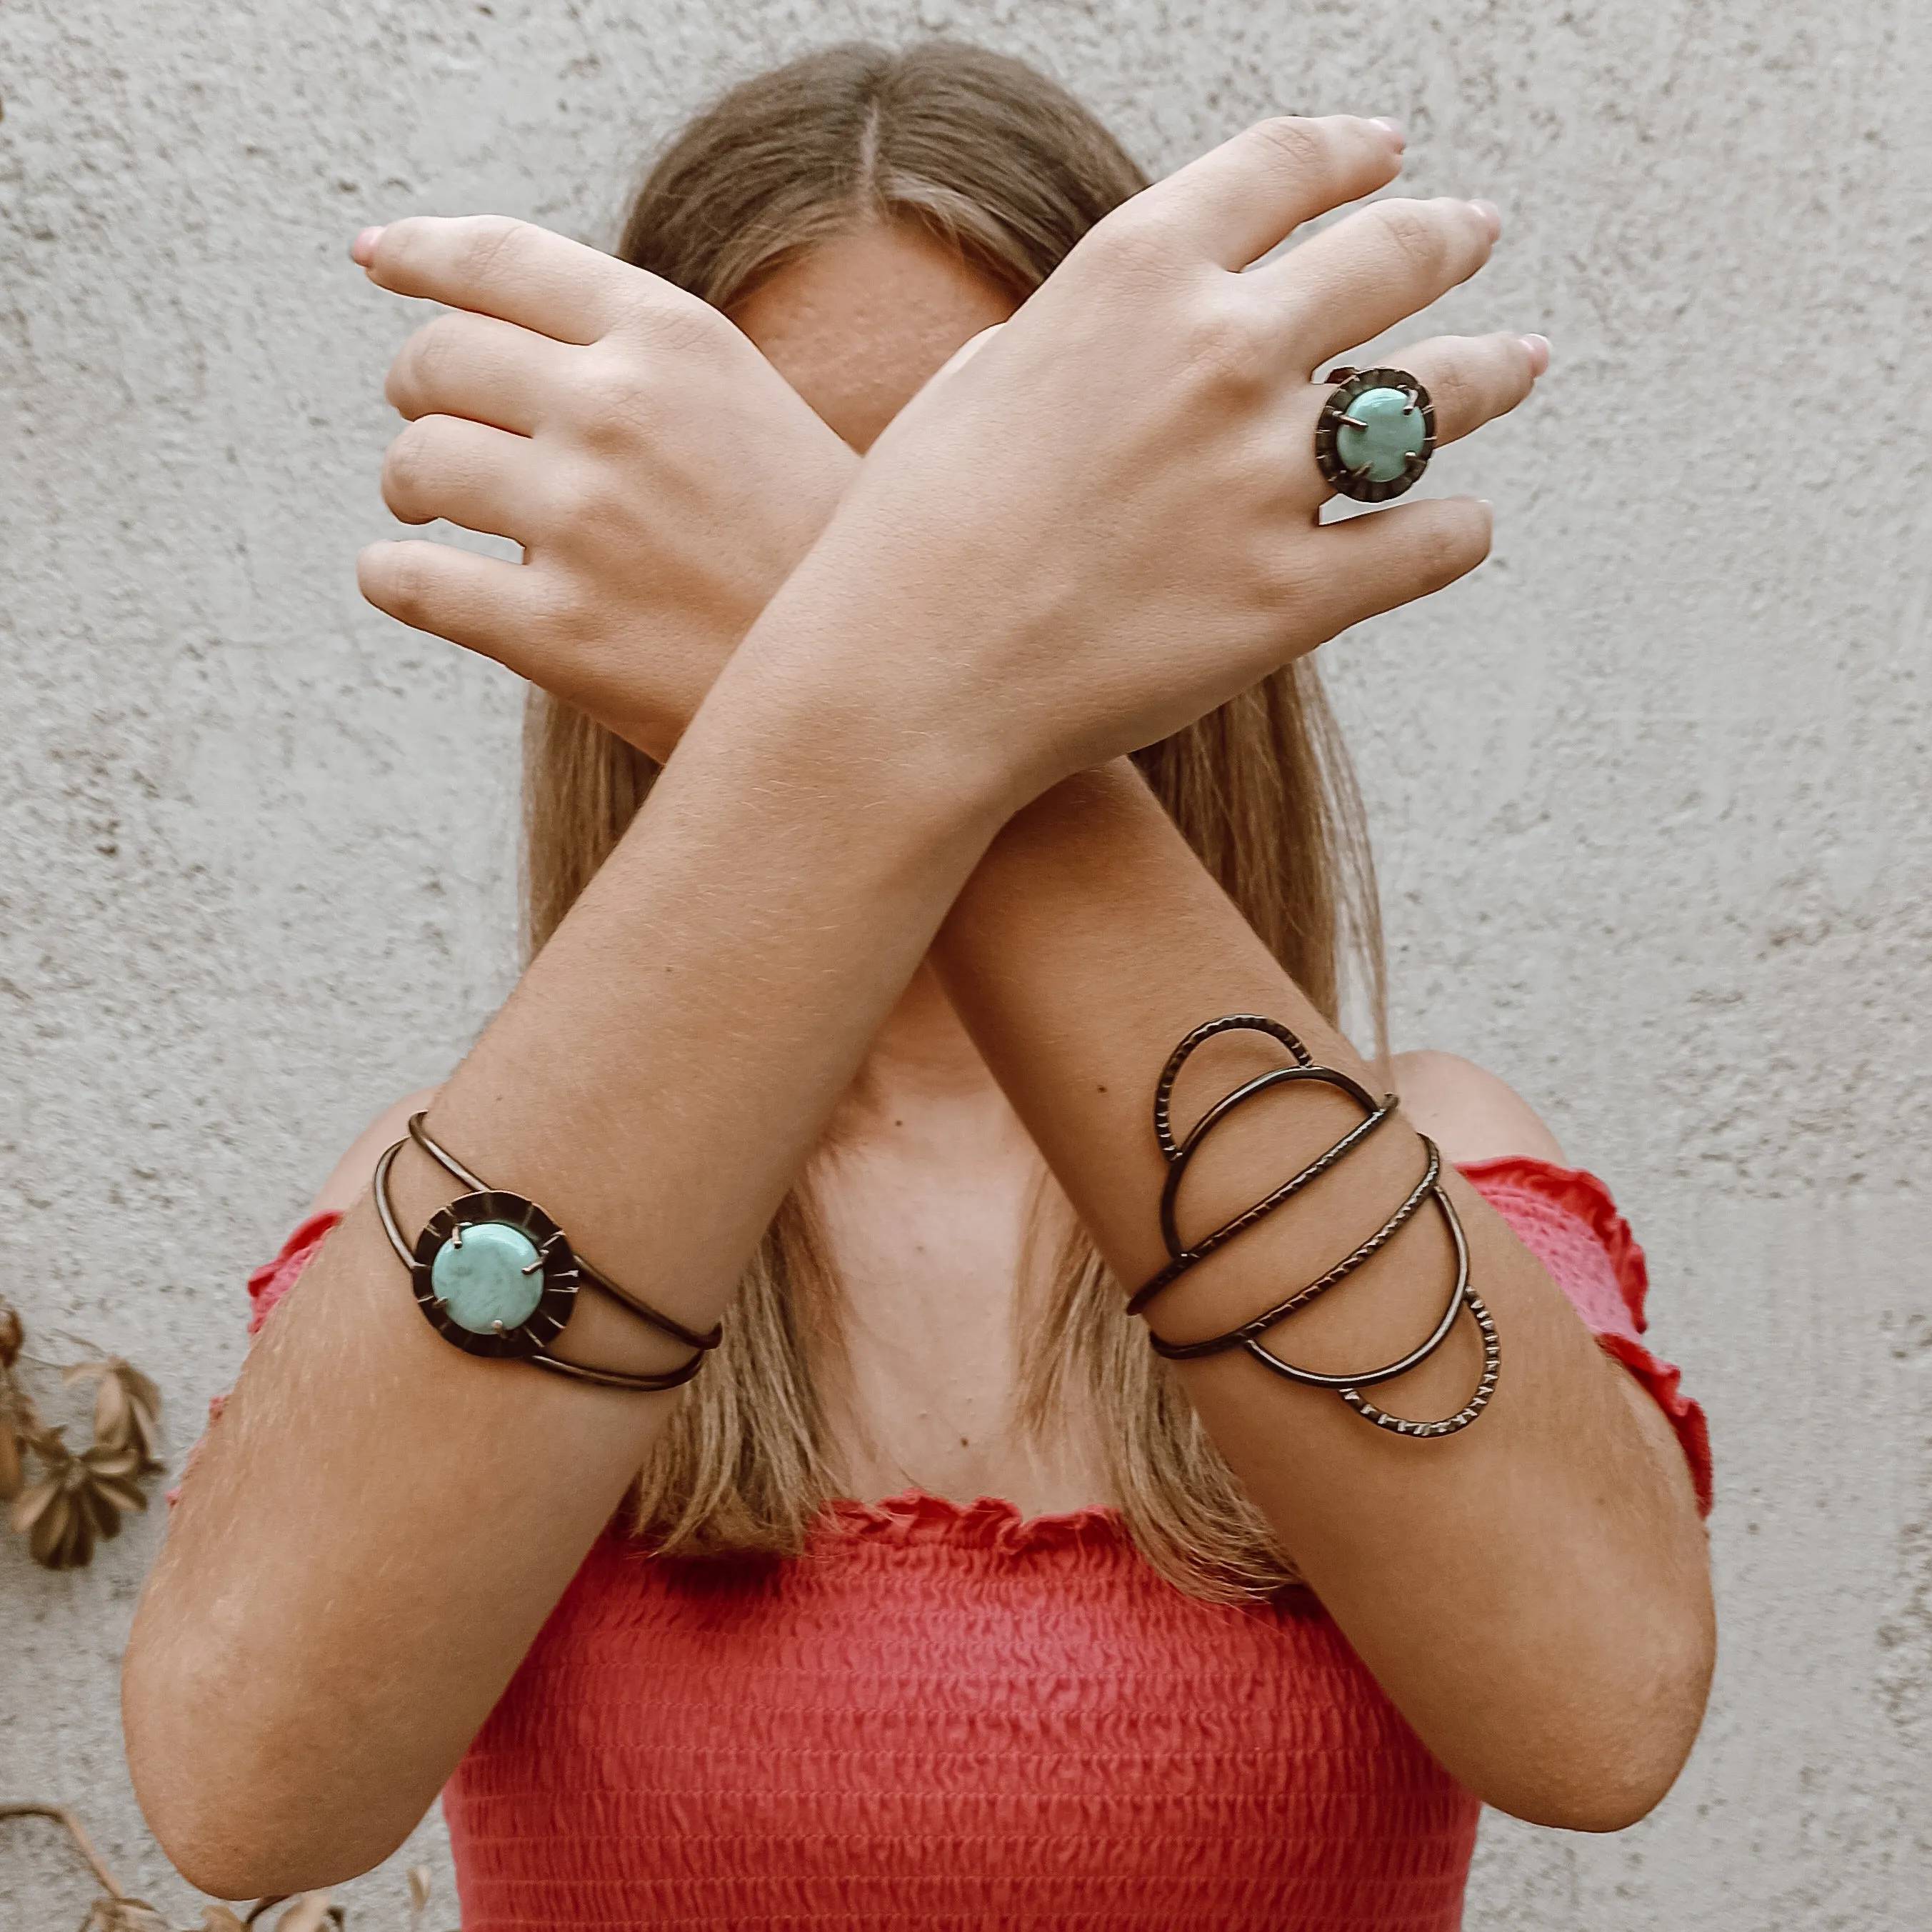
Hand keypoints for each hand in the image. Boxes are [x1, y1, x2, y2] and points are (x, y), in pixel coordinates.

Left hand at [353, 218, 856, 758]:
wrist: (886, 682)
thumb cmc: (814, 548)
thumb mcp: (749, 406)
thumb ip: (641, 357)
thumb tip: (494, 316)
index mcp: (673, 337)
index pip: (501, 262)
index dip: (421, 256)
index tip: (377, 259)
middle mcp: (618, 411)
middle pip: (435, 362)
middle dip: (421, 393)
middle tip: (442, 430)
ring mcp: (583, 523)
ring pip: (414, 465)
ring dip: (413, 486)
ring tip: (444, 514)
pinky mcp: (557, 633)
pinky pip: (409, 581)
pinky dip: (395, 577)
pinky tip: (411, 579)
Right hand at [764, 114, 1541, 808]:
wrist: (908, 681)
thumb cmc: (914, 537)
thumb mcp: (977, 383)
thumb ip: (1077, 342)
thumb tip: (1124, 349)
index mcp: (1136, 275)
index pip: (1280, 167)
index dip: (1348, 152)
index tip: (1384, 151)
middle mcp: (1222, 353)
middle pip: (1386, 257)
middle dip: (1442, 235)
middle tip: (1470, 230)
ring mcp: (1268, 477)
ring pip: (1437, 399)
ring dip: (1491, 371)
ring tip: (1520, 362)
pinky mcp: (1296, 597)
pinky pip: (1431, 543)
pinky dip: (1457, 530)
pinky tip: (1464, 523)